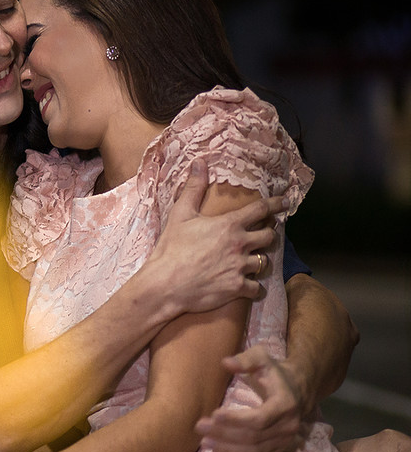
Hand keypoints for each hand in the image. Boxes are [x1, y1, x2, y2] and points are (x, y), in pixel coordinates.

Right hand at [147, 158, 285, 313]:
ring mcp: (240, 267)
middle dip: (268, 234)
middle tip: (263, 235)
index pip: (260, 210)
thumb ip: (193, 189)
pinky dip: (254, 288)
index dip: (276, 204)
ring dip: (259, 261)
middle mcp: (240, 244)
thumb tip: (199, 163)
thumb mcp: (180, 215)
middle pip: (269, 236)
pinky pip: (257, 289)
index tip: (285, 202)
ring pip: (264, 263)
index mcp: (229, 225)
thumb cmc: (171, 248)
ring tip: (251, 261)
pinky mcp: (238, 288)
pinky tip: (247, 286)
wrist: (165, 283)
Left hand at [195, 345, 311, 451]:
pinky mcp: (280, 449)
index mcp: (285, 404)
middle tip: (199, 426)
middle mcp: (288, 426)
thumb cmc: (274, 372)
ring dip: (228, 449)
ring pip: (254, 451)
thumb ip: (245, 359)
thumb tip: (226, 363)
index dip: (236, 419)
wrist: (299, 389)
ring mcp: (285, 441)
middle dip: (224, 433)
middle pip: (253, 437)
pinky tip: (217, 451)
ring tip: (204, 441)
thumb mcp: (262, 358)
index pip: (259, 419)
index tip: (214, 414)